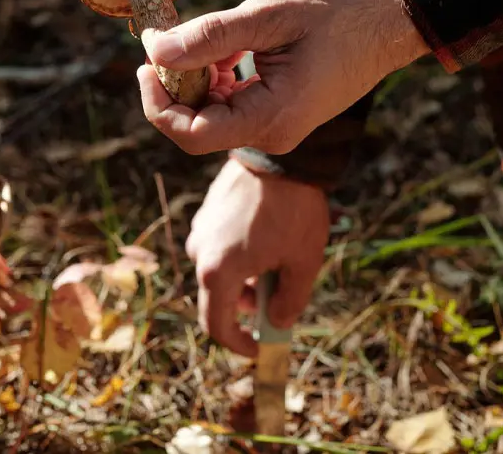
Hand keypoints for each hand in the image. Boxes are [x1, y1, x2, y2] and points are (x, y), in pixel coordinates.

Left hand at [138, 0, 426, 154]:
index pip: (192, 134)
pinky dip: (218, 79)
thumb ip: (210, 37)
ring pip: (213, 116)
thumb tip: (155, 50)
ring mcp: (278, 127)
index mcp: (272, 117)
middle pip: (198, 127)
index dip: (158, 104)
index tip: (147, 63)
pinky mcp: (281, 114)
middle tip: (168, 39)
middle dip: (175, 87)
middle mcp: (274, 133)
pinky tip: (226, 48)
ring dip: (197, 79)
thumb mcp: (269, 15)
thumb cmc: (339, 12)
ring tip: (207, 37)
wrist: (391, 20)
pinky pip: (233, 106)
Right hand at [185, 156, 330, 356]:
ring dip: (244, 278)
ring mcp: (201, 229)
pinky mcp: (207, 212)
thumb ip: (289, 302)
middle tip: (278, 298)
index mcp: (217, 273)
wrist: (280, 155)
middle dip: (246, 306)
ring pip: (219, 269)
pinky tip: (268, 238)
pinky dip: (239, 254)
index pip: (216, 326)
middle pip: (218, 297)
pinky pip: (219, 244)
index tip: (259, 348)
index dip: (237, 344)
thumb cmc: (294, 211)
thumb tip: (277, 323)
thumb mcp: (303, 263)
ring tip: (278, 262)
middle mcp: (200, 252)